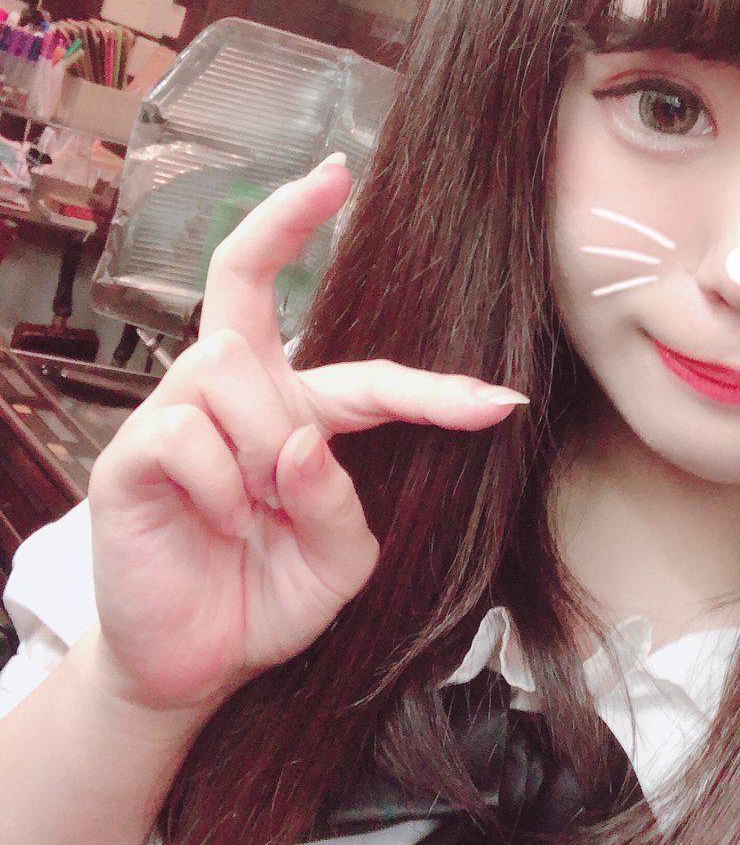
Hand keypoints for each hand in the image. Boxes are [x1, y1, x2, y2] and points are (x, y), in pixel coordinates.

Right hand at [86, 156, 526, 714]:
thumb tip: (303, 442)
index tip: (501, 398)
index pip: (365, 374)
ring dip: (265, 443)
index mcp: (295, 413)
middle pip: (245, 283)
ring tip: (256, 507)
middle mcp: (235, 395)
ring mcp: (177, 415)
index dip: (435, 385)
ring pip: (232, 367)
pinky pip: (187, 431)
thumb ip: (339, 501)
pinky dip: (222, 484)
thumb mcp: (340, 558)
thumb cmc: (271, 594)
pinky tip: (219, 522)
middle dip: (279, 223)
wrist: (196, 664)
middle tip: (331, 180)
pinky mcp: (131, 454)